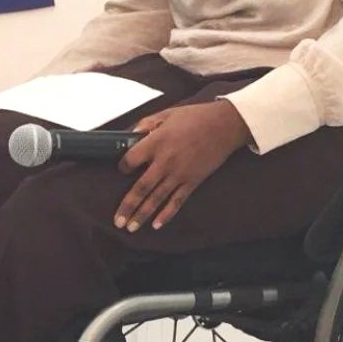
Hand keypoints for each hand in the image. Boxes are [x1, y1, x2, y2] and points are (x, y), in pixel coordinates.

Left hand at [113, 101, 249, 233]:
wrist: (224, 126)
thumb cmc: (196, 117)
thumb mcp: (167, 114)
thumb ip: (146, 124)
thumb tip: (132, 133)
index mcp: (156, 142)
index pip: (131, 160)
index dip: (123, 167)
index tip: (121, 170)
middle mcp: (165, 161)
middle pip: (141, 188)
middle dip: (127, 206)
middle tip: (118, 221)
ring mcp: (179, 174)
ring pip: (156, 199)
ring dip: (142, 215)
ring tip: (131, 228)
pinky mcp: (192, 181)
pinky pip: (177, 201)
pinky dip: (167, 214)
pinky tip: (157, 225)